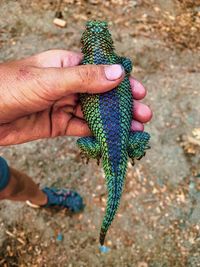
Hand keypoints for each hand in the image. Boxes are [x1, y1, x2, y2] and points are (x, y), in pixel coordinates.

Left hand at [0, 50, 151, 145]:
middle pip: (102, 95)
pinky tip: (111, 140)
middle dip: (123, 106)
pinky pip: (82, 129)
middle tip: (144, 116)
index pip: (102, 71)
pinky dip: (97, 134)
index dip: (122, 81)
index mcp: (67, 66)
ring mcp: (64, 106)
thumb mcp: (51, 80)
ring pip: (94, 115)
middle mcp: (69, 85)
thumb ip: (85, 78)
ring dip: (114, 123)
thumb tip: (119, 73)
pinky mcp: (58, 125)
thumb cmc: (11, 88)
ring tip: (134, 130)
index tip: (140, 92)